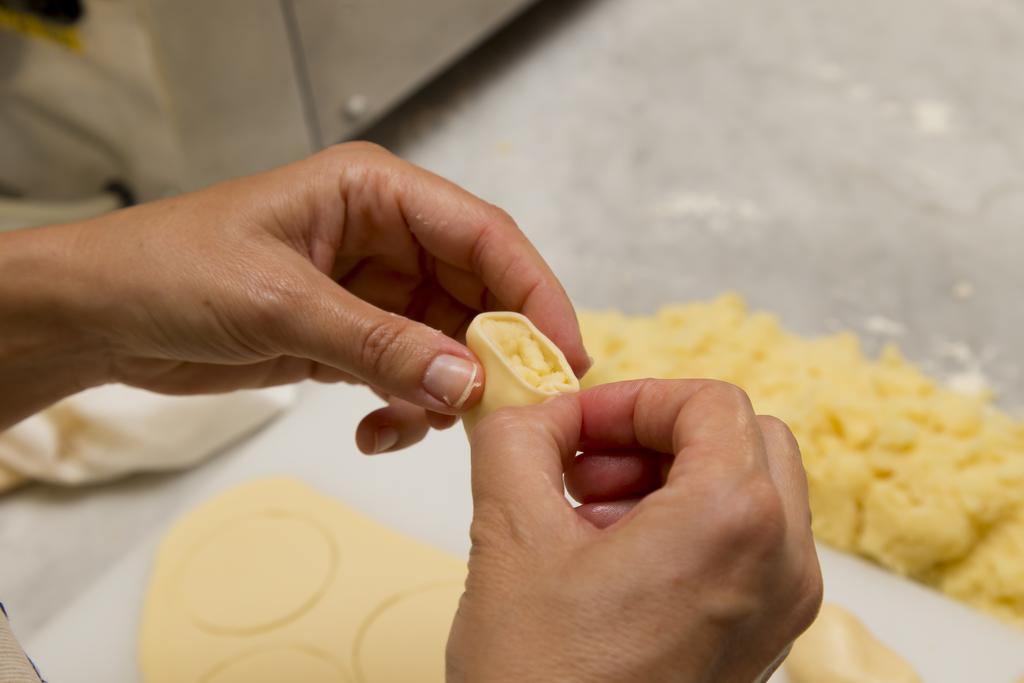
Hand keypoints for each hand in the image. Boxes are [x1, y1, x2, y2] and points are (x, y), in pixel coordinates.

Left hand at [0, 143, 587, 445]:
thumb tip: (469, 383)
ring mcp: (373, 288)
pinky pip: (411, 373)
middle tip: (511, 413)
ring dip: (448, 391)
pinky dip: (407, 409)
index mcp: (376, 191)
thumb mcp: (282, 304)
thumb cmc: (172, 270)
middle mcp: (386, 234)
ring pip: (450, 341)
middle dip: (496, 354)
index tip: (563, 356)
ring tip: (421, 424)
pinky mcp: (354, 334)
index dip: (534, 293)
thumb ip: (380, 344)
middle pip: (479, 292)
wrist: (102, 314)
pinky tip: (375, 431)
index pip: (484, 235)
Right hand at [448, 379, 822, 681]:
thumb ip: (519, 437)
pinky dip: (688, 527)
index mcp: (734, 521)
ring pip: (750, 490)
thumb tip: (535, 407)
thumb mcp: (510, 533)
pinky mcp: (762, 638)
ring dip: (671, 480)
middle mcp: (781, 563)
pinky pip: (746, 546)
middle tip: (588, 468)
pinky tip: (614, 562)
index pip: (711, 402)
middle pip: (744, 439)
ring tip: (591, 518)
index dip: (634, 399)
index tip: (578, 427)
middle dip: (657, 437)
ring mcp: (781, 607)